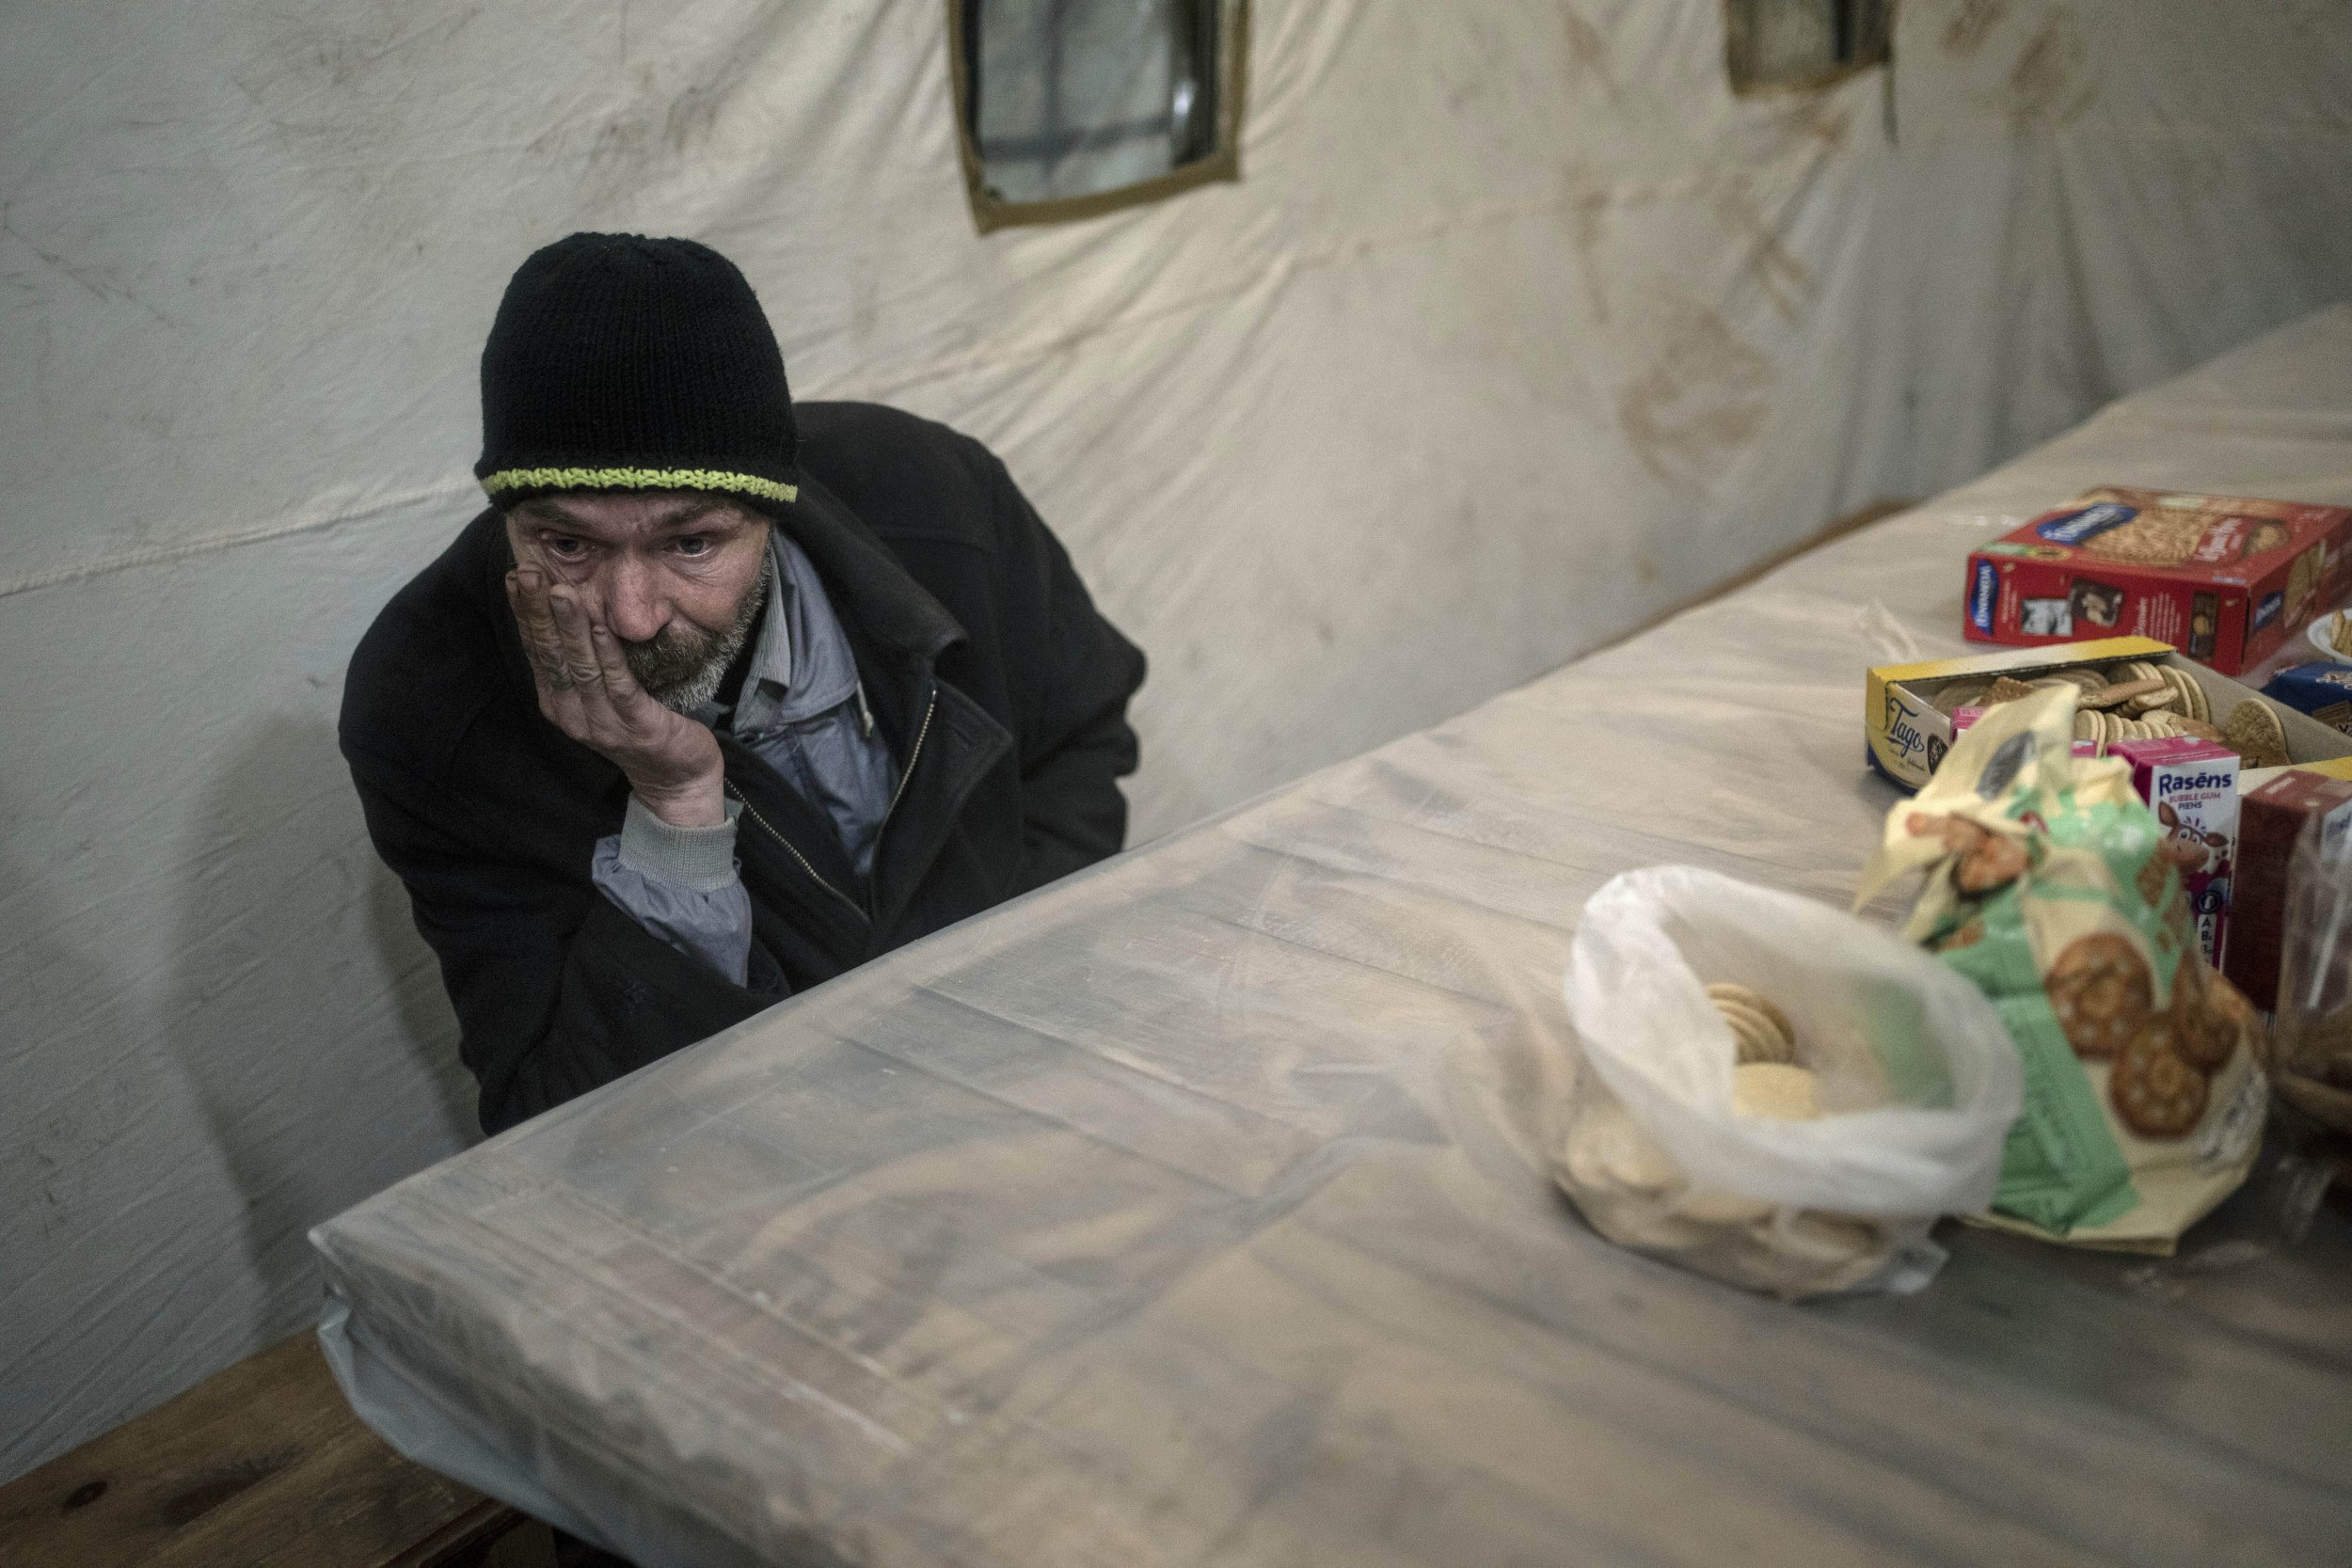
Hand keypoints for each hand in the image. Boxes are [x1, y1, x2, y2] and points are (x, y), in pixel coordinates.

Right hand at [507, 559, 725, 826]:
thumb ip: (585, 660)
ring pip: (580, 667)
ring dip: (570, 627)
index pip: (536, 649)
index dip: (525, 612)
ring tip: (562, 591)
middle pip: (550, 655)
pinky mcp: (637, 726)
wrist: (676, 780)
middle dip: (538, 611)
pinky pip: (619, 686)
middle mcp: (572, 714)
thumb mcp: (602, 693)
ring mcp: (603, 723)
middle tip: (529, 572)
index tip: (516, 573)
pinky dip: (609, 656)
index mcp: (559, 702)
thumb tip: (575, 607)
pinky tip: (603, 628)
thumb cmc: (639, 726)